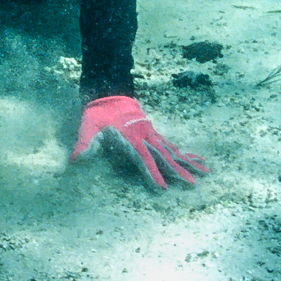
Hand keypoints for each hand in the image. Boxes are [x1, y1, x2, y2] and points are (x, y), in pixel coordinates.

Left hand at [70, 95, 207, 189]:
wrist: (108, 93)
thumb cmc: (97, 115)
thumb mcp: (88, 129)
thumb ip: (85, 145)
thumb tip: (74, 161)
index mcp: (129, 140)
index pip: (142, 159)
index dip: (151, 173)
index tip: (162, 187)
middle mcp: (144, 138)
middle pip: (163, 157)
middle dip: (177, 171)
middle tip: (192, 184)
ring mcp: (151, 134)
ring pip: (172, 151)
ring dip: (188, 162)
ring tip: (205, 172)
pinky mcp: (155, 133)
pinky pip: (171, 145)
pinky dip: (185, 153)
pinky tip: (198, 160)